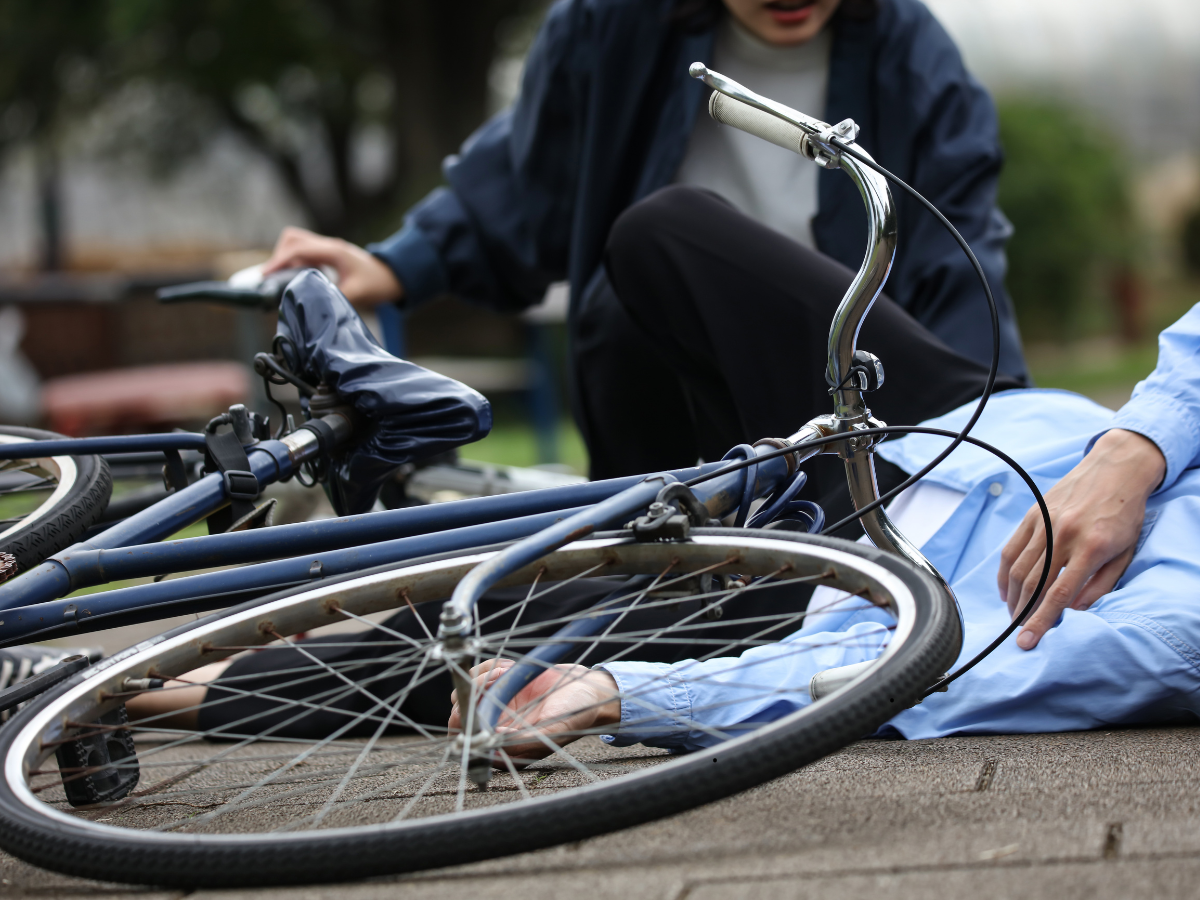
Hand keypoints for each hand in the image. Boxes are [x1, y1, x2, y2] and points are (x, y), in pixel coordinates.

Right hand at [263, 226, 402, 306]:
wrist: (394, 276)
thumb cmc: (378, 283)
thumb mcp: (358, 293)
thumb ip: (335, 298)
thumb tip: (313, 306)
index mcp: (333, 251)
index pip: (297, 249)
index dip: (278, 261)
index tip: (265, 276)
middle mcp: (328, 245)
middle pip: (292, 240)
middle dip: (279, 257)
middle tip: (273, 279)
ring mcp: (327, 248)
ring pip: (296, 244)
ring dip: (286, 259)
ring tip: (282, 280)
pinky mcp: (328, 255)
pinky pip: (304, 253)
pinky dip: (295, 263)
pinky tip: (297, 279)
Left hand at [448, 659, 620, 761]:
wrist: (588, 688)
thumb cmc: (576, 713)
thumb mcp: (554, 730)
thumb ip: (525, 741)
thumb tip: (492, 742)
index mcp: (506, 750)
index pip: (469, 742)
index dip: (468, 720)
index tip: (481, 701)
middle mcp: (496, 730)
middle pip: (460, 715)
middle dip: (472, 693)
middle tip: (496, 678)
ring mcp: (496, 708)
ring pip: (465, 692)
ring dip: (482, 676)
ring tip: (507, 671)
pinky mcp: (499, 687)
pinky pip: (478, 675)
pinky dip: (489, 667)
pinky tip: (510, 667)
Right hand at [998, 428, 1164, 649]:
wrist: (1116, 469)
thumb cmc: (1125, 514)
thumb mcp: (1125, 552)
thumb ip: (1100, 585)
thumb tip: (1073, 609)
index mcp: (1091, 548)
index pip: (1058, 594)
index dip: (1039, 621)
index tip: (1027, 642)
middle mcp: (1063, 535)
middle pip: (1032, 584)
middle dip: (1022, 614)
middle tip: (1019, 632)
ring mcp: (1044, 524)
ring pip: (1017, 569)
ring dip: (1013, 597)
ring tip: (1014, 615)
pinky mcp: (1032, 515)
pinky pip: (1011, 550)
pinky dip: (1005, 574)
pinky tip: (1007, 590)